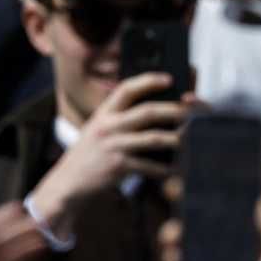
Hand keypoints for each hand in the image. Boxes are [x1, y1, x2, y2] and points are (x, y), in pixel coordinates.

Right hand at [27, 74, 190, 235]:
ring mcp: (113, 146)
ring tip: (189, 140)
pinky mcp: (118, 166)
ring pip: (154, 138)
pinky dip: (164, 168)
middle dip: (174, 111)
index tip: (169, 78)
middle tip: (192, 112)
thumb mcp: (99, 128)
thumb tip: (160, 110)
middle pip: (148, 112)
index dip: (149, 81)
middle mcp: (108, 126)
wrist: (68, 182)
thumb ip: (120, 117)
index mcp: (104, 113)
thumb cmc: (91, 153)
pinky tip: (173, 169)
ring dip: (176, 139)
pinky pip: (149, 165)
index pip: (127, 88)